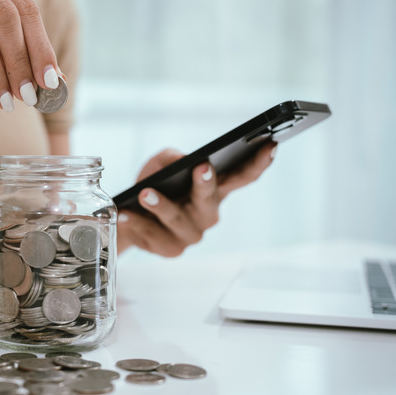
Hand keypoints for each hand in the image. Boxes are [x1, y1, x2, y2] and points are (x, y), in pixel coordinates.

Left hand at [117, 142, 276, 255]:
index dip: (259, 163)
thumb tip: (180, 160)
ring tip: (144, 194)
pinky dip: (138, 222)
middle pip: (211, 200)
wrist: (129, 216)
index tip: (269, 145)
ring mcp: (191, 234)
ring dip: (161, 205)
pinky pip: (153, 235)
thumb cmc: (154, 185)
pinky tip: (125, 213)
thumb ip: (170, 158)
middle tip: (202, 167)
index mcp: (215, 191)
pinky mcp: (170, 249)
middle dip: (206, 183)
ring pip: (178, 219)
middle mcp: (208, 214)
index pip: (242, 177)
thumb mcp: (160, 164)